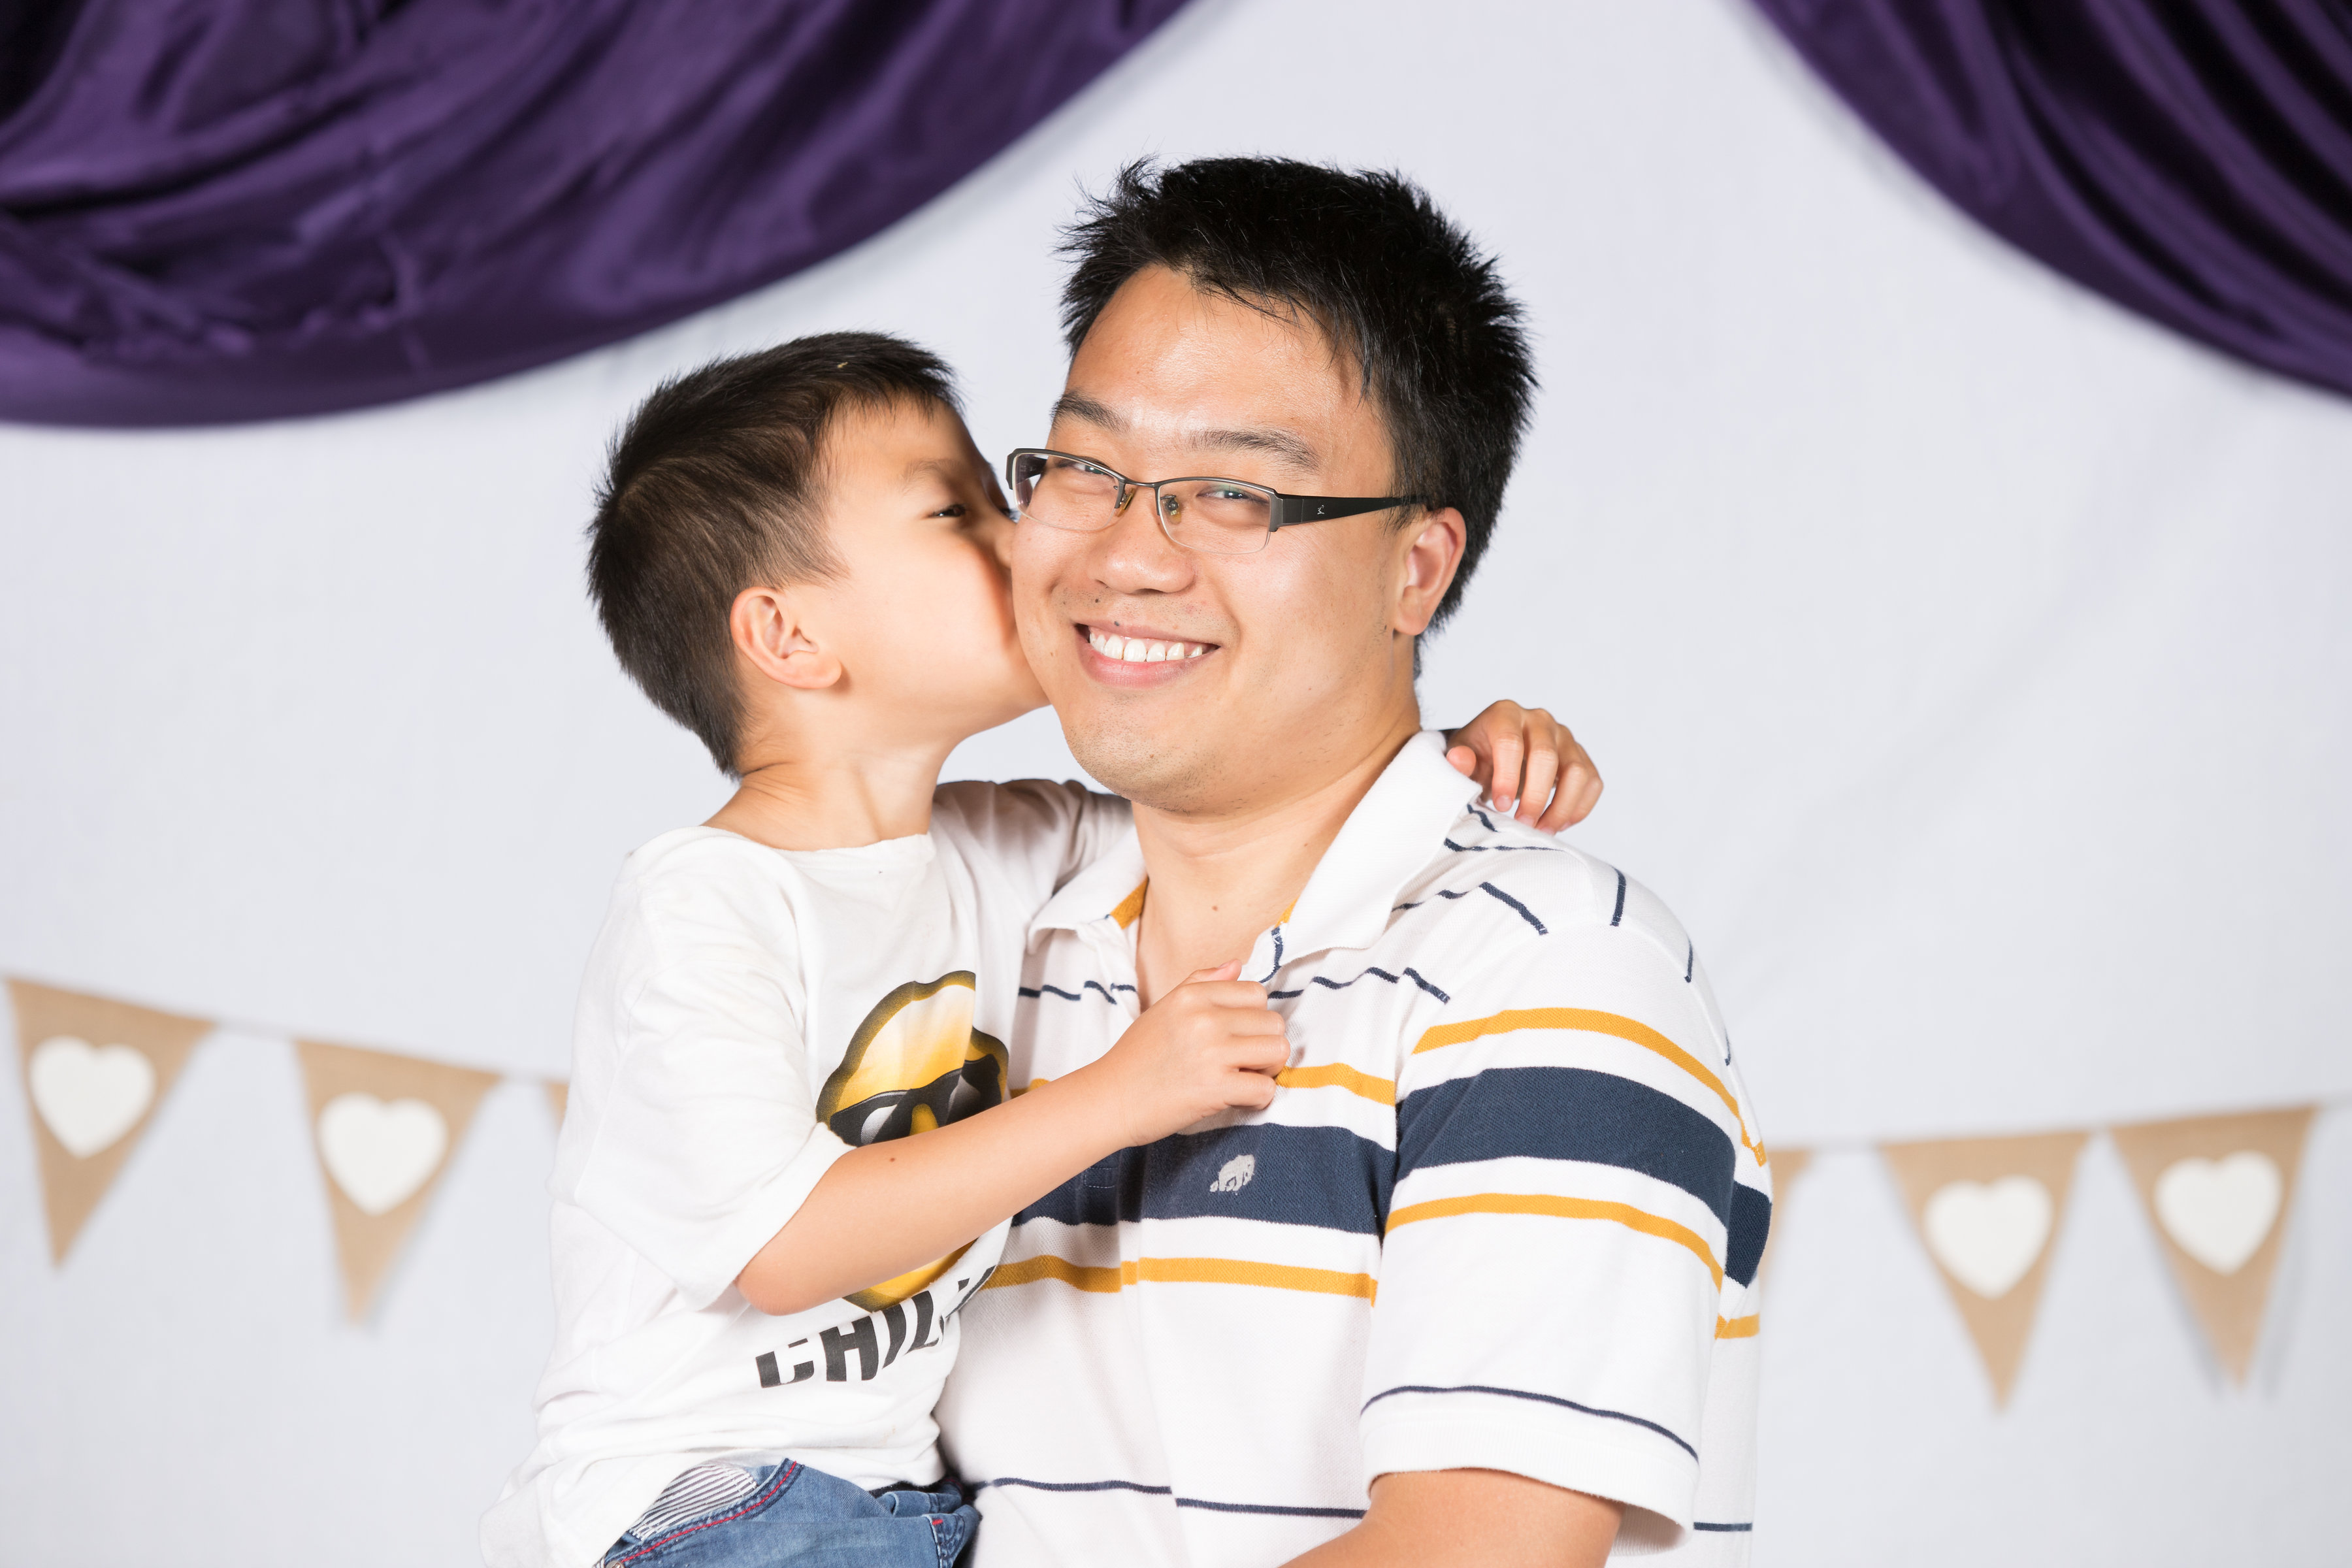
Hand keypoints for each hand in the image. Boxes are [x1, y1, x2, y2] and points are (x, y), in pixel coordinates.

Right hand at [1090, 962, 1287, 1144]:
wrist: (1110, 1099)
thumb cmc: (1137, 1057)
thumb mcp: (1164, 1008)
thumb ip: (1202, 983)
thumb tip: (1236, 964)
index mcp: (1193, 996)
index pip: (1257, 993)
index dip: (1254, 1017)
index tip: (1238, 1036)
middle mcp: (1205, 1019)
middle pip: (1273, 1022)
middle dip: (1264, 1044)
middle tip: (1242, 1060)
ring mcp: (1212, 1053)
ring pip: (1278, 1051)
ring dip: (1268, 1068)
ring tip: (1244, 1075)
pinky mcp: (1216, 1088)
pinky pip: (1266, 1088)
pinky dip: (1259, 1097)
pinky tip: (1239, 1097)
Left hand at [1444, 701, 1600, 831]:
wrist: (1494, 754)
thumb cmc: (1477, 757)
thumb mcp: (1461, 759)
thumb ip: (1459, 762)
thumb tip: (1459, 759)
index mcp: (1505, 714)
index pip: (1511, 742)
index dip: (1507, 778)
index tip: (1500, 806)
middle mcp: (1539, 720)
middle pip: (1547, 757)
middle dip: (1536, 797)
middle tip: (1523, 824)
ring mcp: (1564, 737)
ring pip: (1577, 772)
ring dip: (1562, 807)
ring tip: (1542, 830)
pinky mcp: (1580, 756)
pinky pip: (1592, 782)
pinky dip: (1579, 808)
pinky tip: (1558, 824)